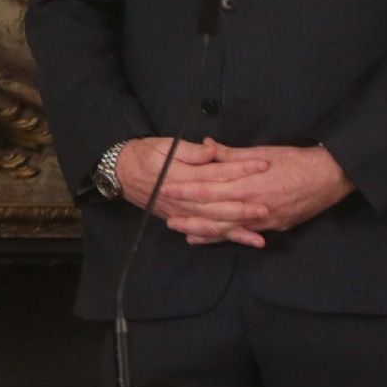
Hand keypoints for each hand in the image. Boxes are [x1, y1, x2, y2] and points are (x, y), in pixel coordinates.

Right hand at [116, 136, 272, 247]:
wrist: (120, 173)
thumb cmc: (145, 154)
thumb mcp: (165, 145)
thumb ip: (190, 150)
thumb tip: (213, 150)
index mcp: (181, 175)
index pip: (216, 172)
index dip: (241, 169)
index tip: (263, 165)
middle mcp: (182, 198)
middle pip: (217, 205)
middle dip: (243, 208)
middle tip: (267, 208)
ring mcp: (181, 212)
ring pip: (211, 224)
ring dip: (236, 231)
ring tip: (260, 237)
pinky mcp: (180, 219)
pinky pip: (203, 231)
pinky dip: (221, 238)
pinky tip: (239, 241)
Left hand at [161, 142, 353, 246]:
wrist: (331, 176)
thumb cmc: (295, 159)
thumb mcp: (261, 152)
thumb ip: (231, 154)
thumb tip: (206, 145)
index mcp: (248, 183)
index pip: (209, 188)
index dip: (186, 190)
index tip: (166, 188)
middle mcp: (254, 205)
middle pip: (214, 213)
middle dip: (189, 215)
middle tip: (166, 217)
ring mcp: (265, 219)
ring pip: (228, 228)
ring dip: (204, 231)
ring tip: (183, 232)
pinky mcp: (275, 227)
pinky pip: (245, 234)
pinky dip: (226, 238)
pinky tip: (210, 240)